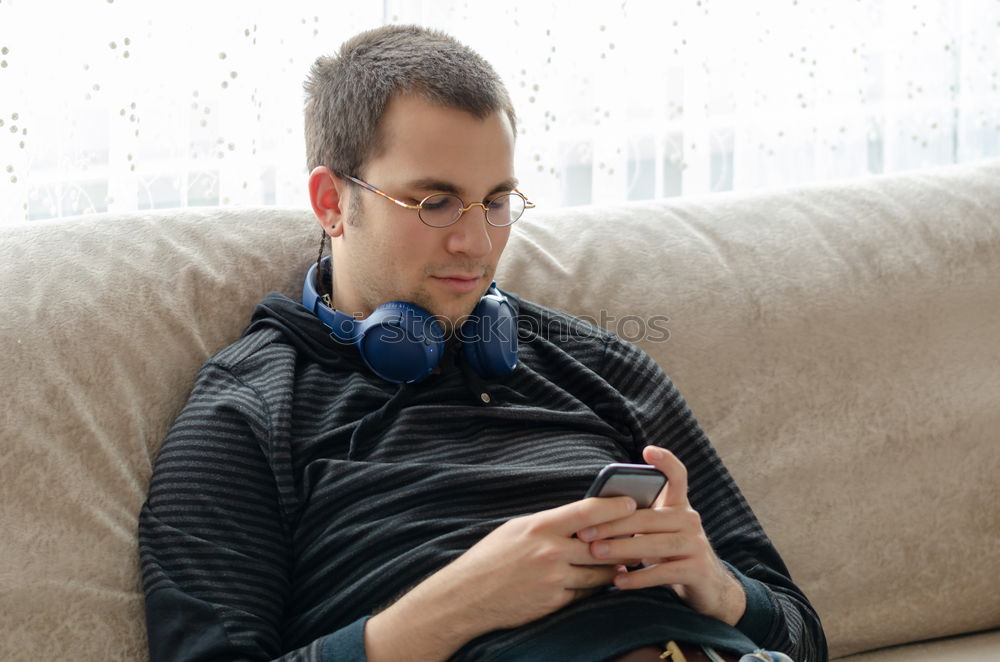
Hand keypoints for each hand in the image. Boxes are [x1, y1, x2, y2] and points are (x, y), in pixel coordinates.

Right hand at [365, 495, 636, 661]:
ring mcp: (554, 578)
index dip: (614, 506)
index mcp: (541, 526)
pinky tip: (603, 582)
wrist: (467, 596)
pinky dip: (595, 587)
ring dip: (615, 567)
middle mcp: (550, 551)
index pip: (587, 511)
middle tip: (642, 535)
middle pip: (602, 543)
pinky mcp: (555, 601)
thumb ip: (548, 524)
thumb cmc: (490, 558)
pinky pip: (586, 592)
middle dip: (623, 540)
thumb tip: (578, 518)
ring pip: (599, 571)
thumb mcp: (516, 529)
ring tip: (630, 560)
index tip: (632, 503)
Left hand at [575, 446, 746, 625]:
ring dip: (621, 549)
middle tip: (584, 532)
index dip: (666, 462)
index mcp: (679, 505)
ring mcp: (696, 544)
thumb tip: (594, 512)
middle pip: (649, 517)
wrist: (706, 587)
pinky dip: (638, 577)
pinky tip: (619, 580)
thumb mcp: (657, 532)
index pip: (678, 476)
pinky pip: (663, 572)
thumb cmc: (669, 554)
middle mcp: (690, 520)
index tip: (648, 451)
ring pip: (654, 544)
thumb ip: (638, 518)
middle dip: (613, 525)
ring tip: (596, 553)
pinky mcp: (697, 569)